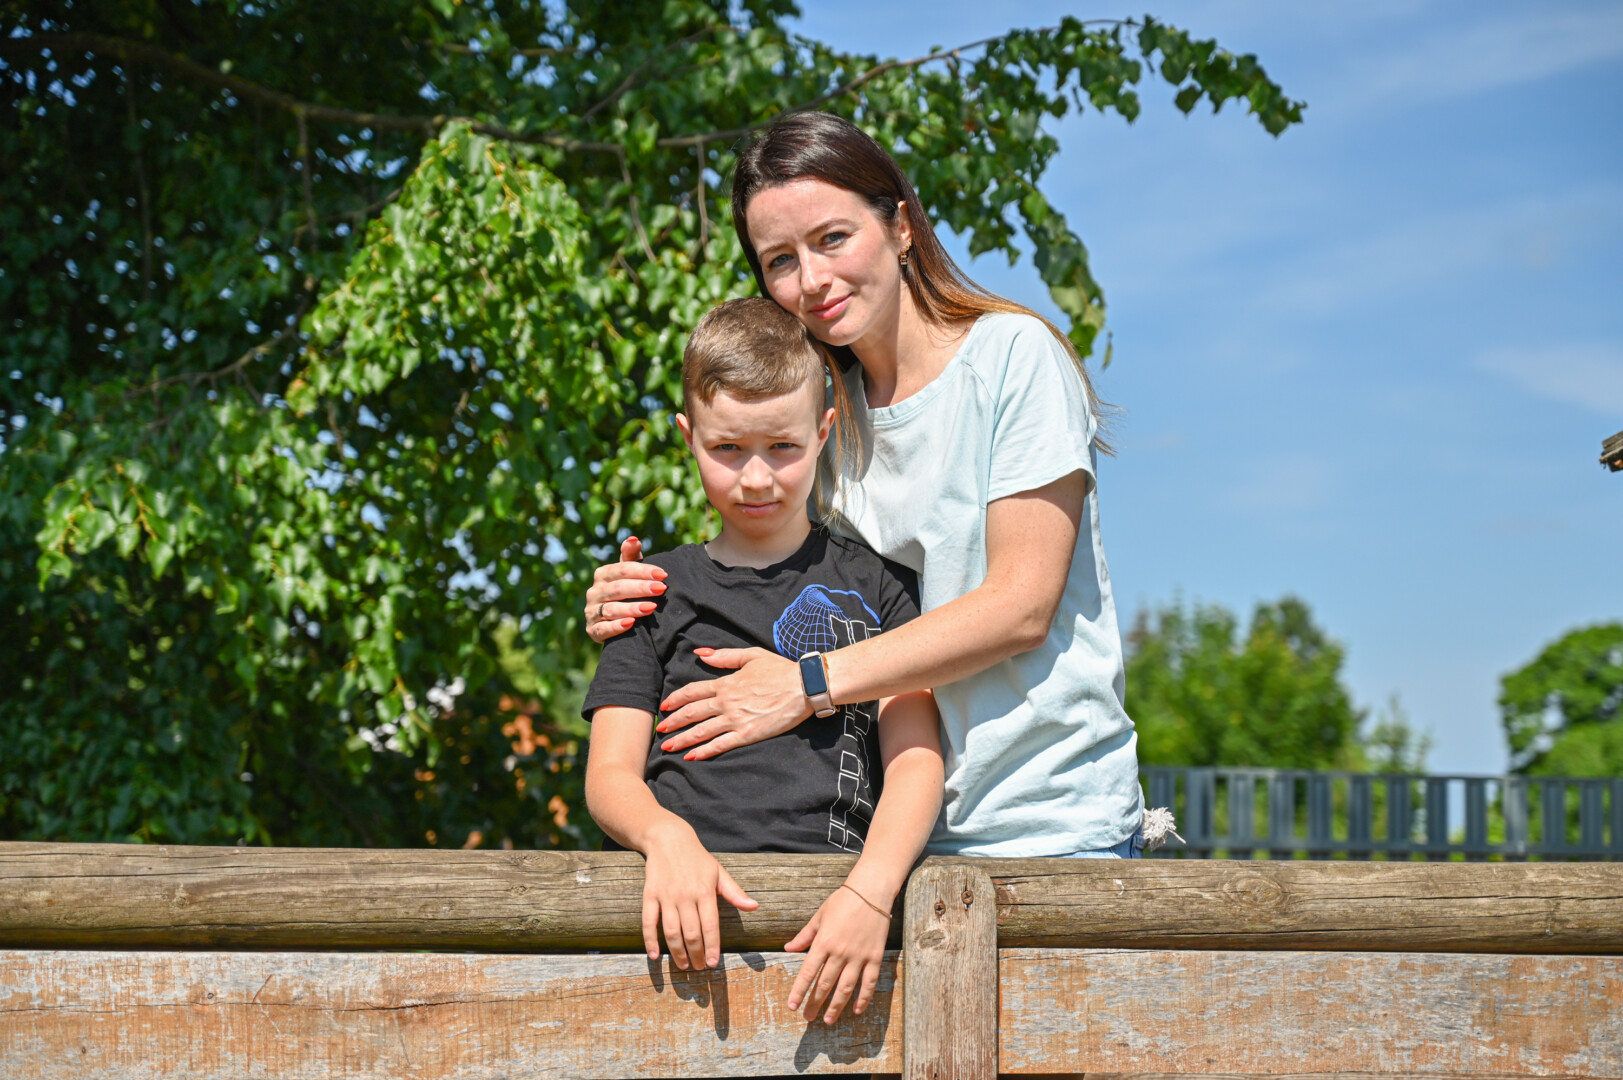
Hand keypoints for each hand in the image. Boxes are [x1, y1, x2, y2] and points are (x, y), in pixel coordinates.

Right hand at [584, 535, 666, 642]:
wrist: (615, 621)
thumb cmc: (626, 591)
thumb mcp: (629, 573)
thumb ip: (631, 556)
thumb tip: (633, 538)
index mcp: (603, 574)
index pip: (622, 569)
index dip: (643, 571)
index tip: (663, 574)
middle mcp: (594, 592)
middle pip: (618, 588)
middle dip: (641, 588)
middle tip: (661, 589)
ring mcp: (591, 612)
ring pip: (611, 609)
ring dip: (632, 608)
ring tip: (652, 607)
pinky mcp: (592, 630)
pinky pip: (603, 629)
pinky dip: (616, 627)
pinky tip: (631, 623)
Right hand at [641, 823, 757, 970]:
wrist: (668, 839)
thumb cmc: (698, 859)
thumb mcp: (719, 872)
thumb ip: (735, 892)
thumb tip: (754, 907)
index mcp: (705, 891)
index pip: (710, 925)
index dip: (712, 947)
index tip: (713, 963)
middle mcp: (686, 895)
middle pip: (691, 933)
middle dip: (696, 955)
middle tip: (699, 968)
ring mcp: (666, 896)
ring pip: (671, 931)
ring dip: (677, 952)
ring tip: (683, 965)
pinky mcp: (650, 895)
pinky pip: (649, 921)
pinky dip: (650, 940)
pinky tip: (655, 955)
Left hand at [657, 648, 810, 759]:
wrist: (804, 686)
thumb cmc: (780, 670)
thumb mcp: (751, 656)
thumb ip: (724, 656)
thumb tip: (700, 654)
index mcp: (726, 683)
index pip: (692, 691)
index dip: (676, 699)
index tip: (665, 706)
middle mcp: (726, 702)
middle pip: (691, 713)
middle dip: (673, 722)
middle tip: (660, 729)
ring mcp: (736, 719)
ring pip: (701, 731)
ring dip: (682, 739)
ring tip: (667, 747)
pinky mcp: (748, 734)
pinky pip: (721, 744)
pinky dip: (704, 751)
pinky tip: (692, 756)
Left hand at [784, 886, 890, 1022]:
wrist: (871, 891)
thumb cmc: (842, 901)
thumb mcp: (819, 916)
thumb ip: (804, 936)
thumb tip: (788, 949)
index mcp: (823, 942)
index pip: (808, 972)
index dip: (799, 991)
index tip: (792, 1006)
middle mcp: (840, 952)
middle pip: (825, 984)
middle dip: (815, 1003)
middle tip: (807, 1018)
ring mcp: (859, 956)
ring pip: (846, 988)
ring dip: (836, 1006)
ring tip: (828, 1020)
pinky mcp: (874, 957)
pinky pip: (869, 982)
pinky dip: (863, 998)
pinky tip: (857, 1010)